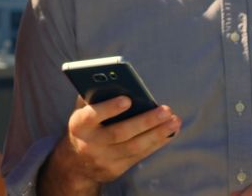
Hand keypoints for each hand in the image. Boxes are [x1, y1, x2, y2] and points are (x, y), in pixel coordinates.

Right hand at [44, 95, 180, 190]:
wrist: (76, 161)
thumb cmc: (87, 124)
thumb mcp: (84, 109)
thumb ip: (97, 95)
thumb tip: (121, 81)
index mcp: (79, 124)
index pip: (92, 115)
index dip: (109, 108)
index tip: (128, 99)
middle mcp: (89, 144)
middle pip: (120, 133)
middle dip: (145, 121)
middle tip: (166, 110)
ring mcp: (102, 159)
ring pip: (134, 147)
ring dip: (157, 134)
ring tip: (174, 121)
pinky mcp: (115, 170)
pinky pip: (139, 156)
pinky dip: (156, 143)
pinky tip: (170, 132)